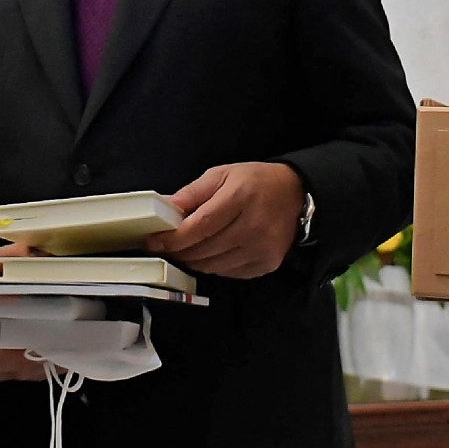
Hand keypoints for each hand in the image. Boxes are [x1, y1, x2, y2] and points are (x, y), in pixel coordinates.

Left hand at [149, 162, 305, 278]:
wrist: (295, 195)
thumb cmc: (255, 182)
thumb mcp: (221, 175)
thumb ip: (191, 193)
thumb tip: (162, 209)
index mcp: (241, 197)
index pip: (200, 226)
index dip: (173, 238)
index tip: (153, 241)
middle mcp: (254, 226)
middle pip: (204, 249)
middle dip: (179, 251)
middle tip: (164, 246)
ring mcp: (262, 248)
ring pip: (213, 265)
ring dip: (194, 260)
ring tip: (185, 249)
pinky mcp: (267, 264)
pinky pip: (229, 272)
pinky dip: (214, 265)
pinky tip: (211, 252)